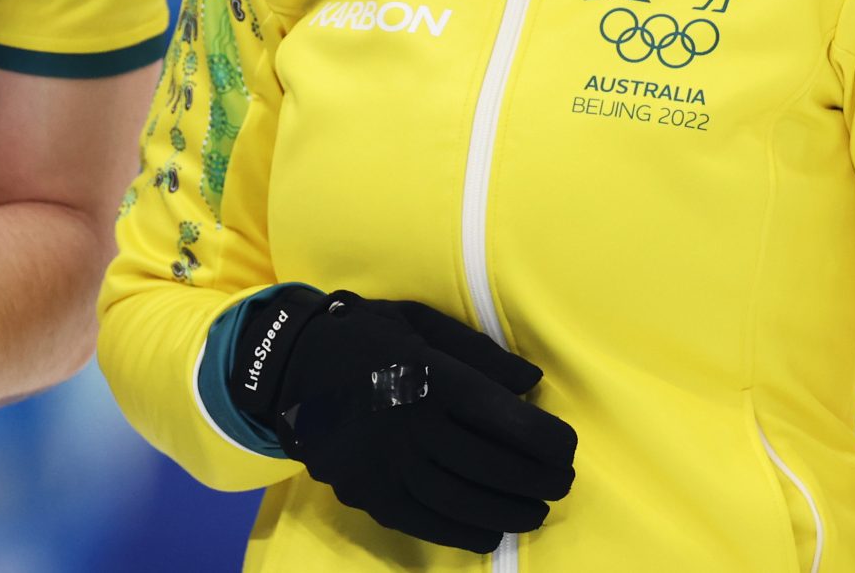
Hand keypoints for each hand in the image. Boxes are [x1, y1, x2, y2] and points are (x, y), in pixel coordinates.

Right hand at [226, 287, 575, 551]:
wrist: (286, 367)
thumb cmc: (364, 337)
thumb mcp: (419, 322)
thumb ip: (479, 353)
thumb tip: (532, 382)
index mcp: (427, 376)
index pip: (503, 418)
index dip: (545, 438)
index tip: (567, 445)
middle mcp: (410, 424)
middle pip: (491, 465)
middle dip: (539, 479)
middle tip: (563, 482)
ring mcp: (387, 464)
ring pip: (463, 501)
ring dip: (510, 512)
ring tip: (537, 512)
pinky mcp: (368, 492)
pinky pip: (425, 522)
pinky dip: (463, 532)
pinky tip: (490, 531)